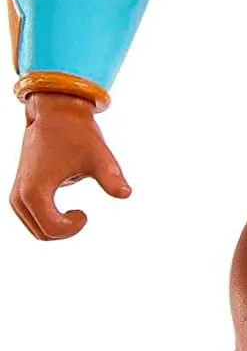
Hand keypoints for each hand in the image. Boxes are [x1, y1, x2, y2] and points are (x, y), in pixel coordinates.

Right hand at [10, 92, 131, 239]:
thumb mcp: (99, 156)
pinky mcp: (19, 191)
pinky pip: (32, 220)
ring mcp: (16, 194)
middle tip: (81, 215)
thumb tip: (126, 194)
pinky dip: (49, 221)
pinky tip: (65, 210)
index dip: (72, 228)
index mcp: (35, 191)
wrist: (56, 115)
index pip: (52, 230)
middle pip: (42, 234)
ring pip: (35, 230)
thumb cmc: (78, 134)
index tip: (84, 213)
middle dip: (65, 230)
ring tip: (75, 213)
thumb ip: (111, 177)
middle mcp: (19, 195)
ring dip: (57, 227)